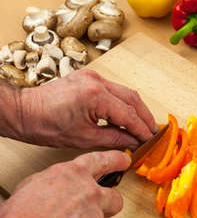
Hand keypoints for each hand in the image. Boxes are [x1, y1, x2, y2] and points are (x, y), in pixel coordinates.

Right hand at [0, 150, 129, 217]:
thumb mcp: (31, 186)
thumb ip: (53, 182)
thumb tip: (55, 187)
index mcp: (74, 176)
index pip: (103, 161)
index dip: (116, 160)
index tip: (123, 160)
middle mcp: (90, 196)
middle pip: (114, 197)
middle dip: (109, 202)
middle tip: (98, 208)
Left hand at [19, 69, 157, 148]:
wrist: (23, 111)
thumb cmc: (45, 125)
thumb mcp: (84, 138)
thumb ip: (114, 138)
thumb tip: (133, 141)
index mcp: (96, 96)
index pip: (129, 115)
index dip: (142, 129)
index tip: (150, 140)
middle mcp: (97, 81)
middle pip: (132, 98)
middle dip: (145, 116)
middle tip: (153, 132)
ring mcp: (93, 76)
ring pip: (125, 92)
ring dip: (136, 108)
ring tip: (143, 124)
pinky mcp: (88, 77)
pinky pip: (114, 89)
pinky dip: (123, 102)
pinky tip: (127, 114)